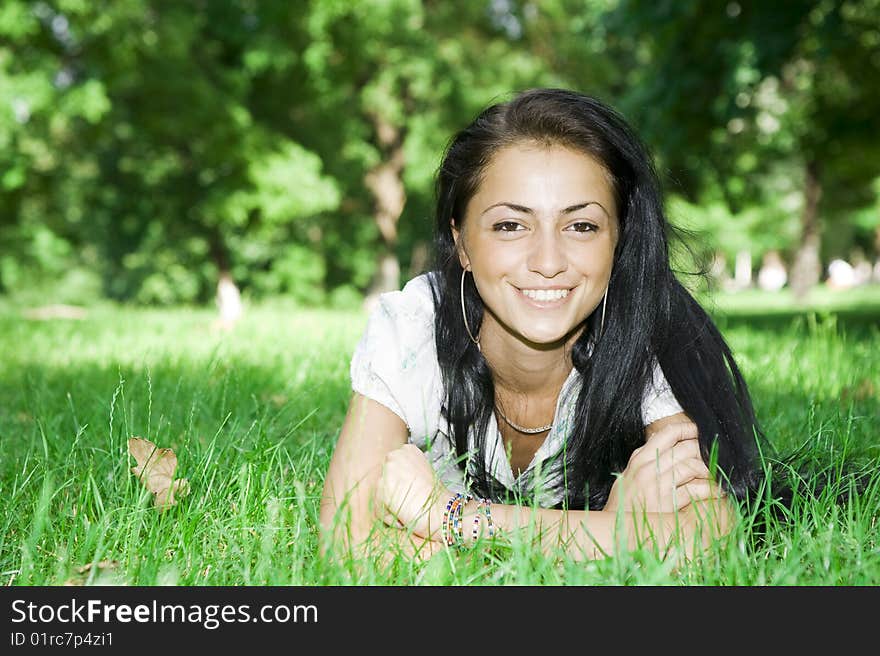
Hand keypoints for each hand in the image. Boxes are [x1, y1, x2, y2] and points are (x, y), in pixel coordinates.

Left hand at [376, 444, 449, 539]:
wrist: (444, 511)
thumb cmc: (437, 498)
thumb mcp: (422, 475)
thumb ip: (406, 473)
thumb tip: (394, 482)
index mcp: (407, 450)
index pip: (390, 470)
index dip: (399, 485)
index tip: (410, 492)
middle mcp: (395, 456)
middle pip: (382, 482)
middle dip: (393, 495)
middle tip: (410, 502)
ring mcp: (388, 471)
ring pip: (379, 496)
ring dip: (391, 507)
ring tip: (410, 509)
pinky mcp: (382, 488)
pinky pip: (378, 509)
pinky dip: (389, 517)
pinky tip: (404, 516)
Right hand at [604, 420, 722, 513]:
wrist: (616, 530)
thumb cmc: (622, 504)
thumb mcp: (626, 475)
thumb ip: (642, 458)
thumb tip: (659, 441)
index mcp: (640, 459)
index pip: (667, 434)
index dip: (686, 429)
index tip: (697, 430)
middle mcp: (650, 469)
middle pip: (685, 448)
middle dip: (701, 450)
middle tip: (710, 454)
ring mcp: (659, 486)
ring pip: (692, 466)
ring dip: (708, 469)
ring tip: (714, 473)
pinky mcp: (669, 504)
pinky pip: (696, 490)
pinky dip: (710, 489)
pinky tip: (717, 491)